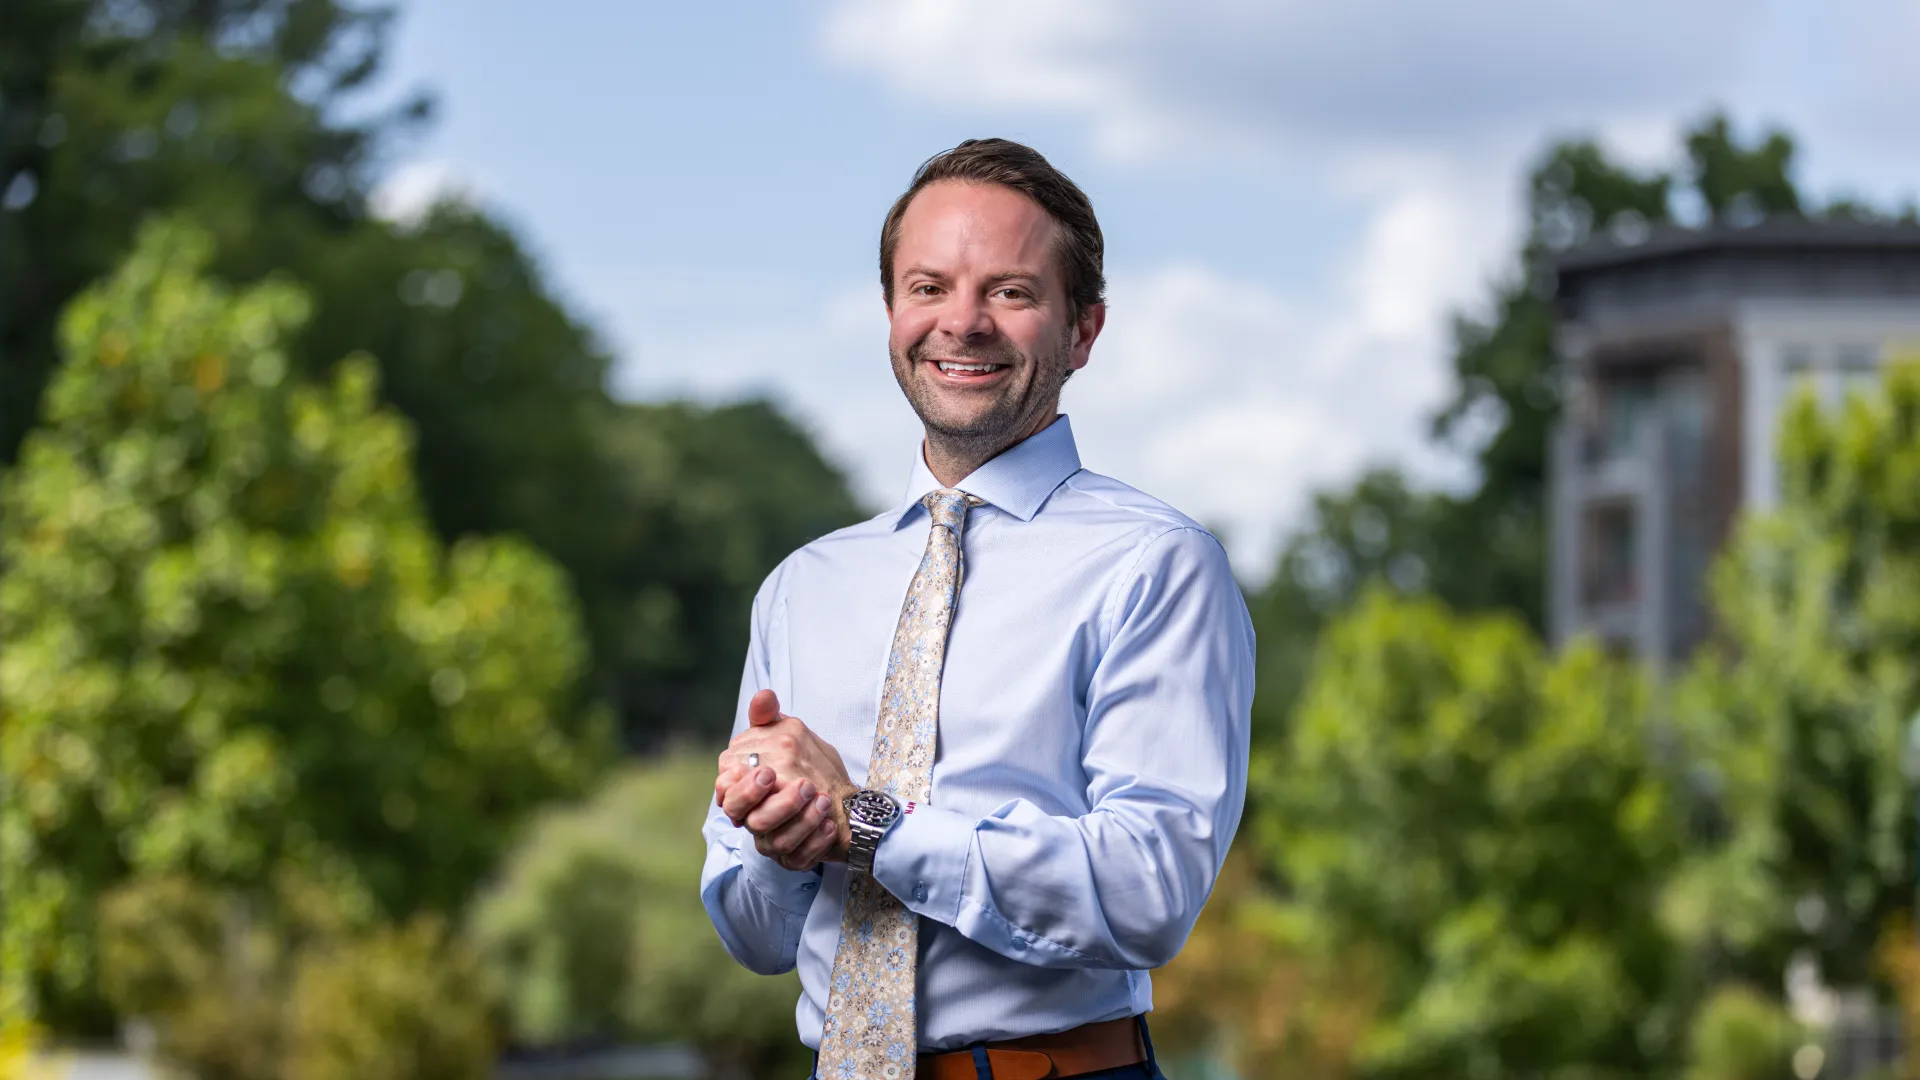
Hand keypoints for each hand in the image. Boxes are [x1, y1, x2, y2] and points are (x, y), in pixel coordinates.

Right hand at [713, 690, 854, 869]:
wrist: (841, 797)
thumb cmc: (806, 764)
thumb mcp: (789, 734)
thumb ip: (769, 718)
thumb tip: (764, 695)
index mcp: (745, 789)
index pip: (728, 792)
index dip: (744, 785)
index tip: (769, 772)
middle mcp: (754, 817)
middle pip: (750, 820)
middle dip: (776, 804)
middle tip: (803, 785)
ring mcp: (772, 841)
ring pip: (777, 843)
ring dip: (801, 821)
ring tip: (823, 800)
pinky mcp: (793, 858)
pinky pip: (799, 859)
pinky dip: (815, 841)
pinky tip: (829, 824)